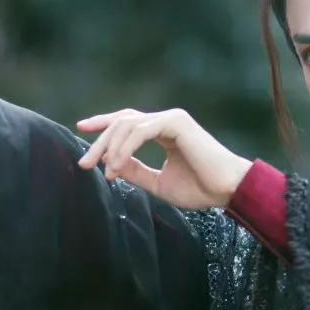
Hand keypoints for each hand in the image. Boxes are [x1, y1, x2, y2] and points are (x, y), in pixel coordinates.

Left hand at [75, 108, 252, 210]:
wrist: (227, 191)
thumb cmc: (200, 189)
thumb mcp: (158, 183)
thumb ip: (135, 172)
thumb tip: (110, 166)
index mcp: (164, 131)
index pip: (127, 122)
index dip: (103, 124)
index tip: (81, 129)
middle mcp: (167, 120)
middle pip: (122, 121)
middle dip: (100, 141)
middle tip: (84, 163)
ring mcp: (172, 118)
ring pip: (127, 124)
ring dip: (110, 148)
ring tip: (104, 171)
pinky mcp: (176, 122)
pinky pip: (140, 131)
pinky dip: (125, 148)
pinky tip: (117, 164)